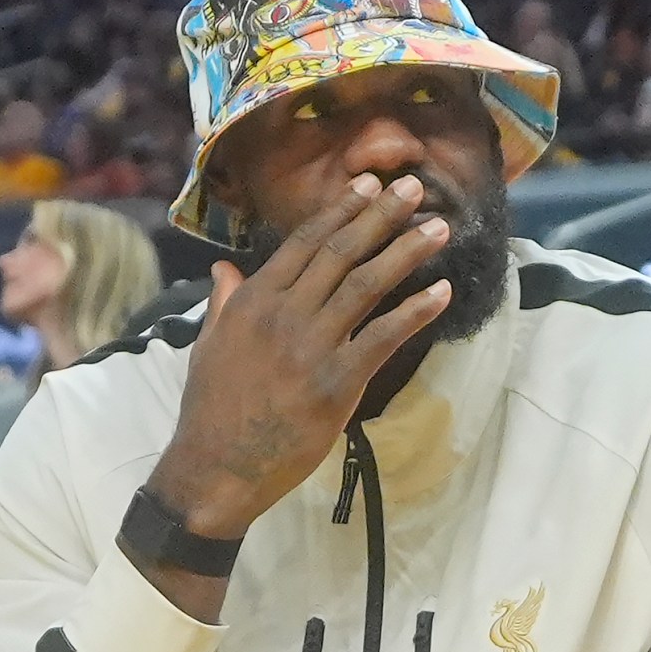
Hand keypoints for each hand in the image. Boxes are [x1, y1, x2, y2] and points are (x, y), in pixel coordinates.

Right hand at [144, 173, 454, 537]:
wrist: (216, 466)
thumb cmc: (212, 408)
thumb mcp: (209, 345)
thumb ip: (225, 303)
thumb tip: (226, 269)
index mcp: (254, 300)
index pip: (306, 242)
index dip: (342, 210)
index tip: (370, 185)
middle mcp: (284, 313)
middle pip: (341, 252)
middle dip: (382, 216)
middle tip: (415, 187)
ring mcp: (311, 345)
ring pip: (366, 285)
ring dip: (406, 252)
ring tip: (439, 229)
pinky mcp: (336, 381)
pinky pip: (384, 337)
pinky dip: (416, 311)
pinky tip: (441, 293)